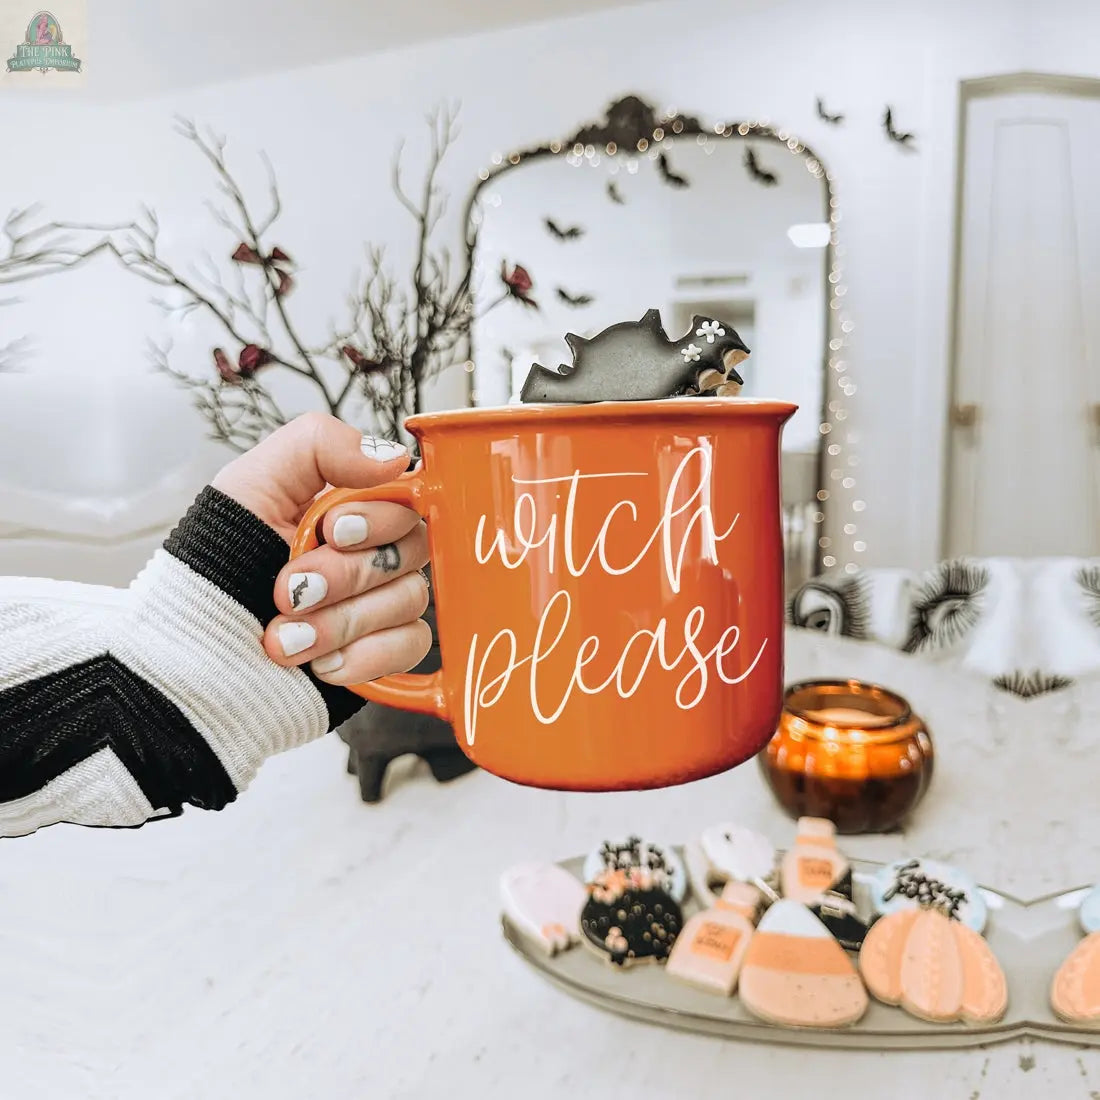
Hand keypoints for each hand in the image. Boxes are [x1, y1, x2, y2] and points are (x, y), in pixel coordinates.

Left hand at [212, 412, 430, 684]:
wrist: (191, 653)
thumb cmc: (215, 565)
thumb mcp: (252, 483)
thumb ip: (322, 445)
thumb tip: (395, 456)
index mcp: (349, 506)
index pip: (404, 499)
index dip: (376, 517)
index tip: (332, 530)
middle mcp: (371, 552)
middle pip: (410, 549)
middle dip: (344, 573)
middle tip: (288, 590)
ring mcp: (380, 603)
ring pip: (409, 599)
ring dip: (340, 622)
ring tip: (285, 637)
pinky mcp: (383, 652)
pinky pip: (412, 644)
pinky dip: (364, 656)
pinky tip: (319, 662)